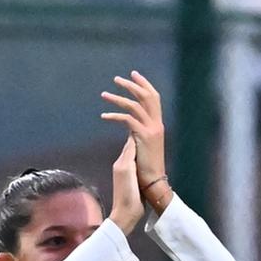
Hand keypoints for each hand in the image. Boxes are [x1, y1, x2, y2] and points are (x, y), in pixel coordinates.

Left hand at [100, 72, 171, 214]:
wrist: (152, 185)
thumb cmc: (145, 171)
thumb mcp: (142, 149)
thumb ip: (137, 136)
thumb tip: (129, 129)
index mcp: (157, 126)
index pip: (153, 99)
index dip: (144, 86)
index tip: (134, 75)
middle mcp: (157, 125)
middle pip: (147, 97)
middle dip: (133, 85)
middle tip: (118, 78)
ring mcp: (152, 131)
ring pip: (135, 105)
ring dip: (119, 98)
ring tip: (104, 94)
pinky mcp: (144, 137)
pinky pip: (128, 120)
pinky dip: (114, 116)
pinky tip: (103, 117)